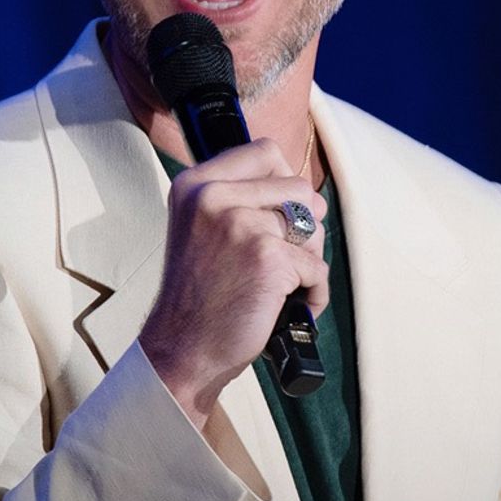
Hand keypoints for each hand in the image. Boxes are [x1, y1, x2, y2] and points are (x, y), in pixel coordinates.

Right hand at [139, 138, 327, 428]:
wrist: (183, 350)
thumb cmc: (200, 295)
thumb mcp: (200, 227)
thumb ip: (239, 198)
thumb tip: (304, 189)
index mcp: (196, 184)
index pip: (266, 151)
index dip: (284, 182)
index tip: (277, 214)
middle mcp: (214, 196)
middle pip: (300, 187)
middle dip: (303, 227)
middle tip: (279, 259)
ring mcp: (241, 224)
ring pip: (314, 226)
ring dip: (308, 259)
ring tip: (279, 284)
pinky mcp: (268, 257)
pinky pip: (317, 268)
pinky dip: (312, 293)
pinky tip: (283, 307)